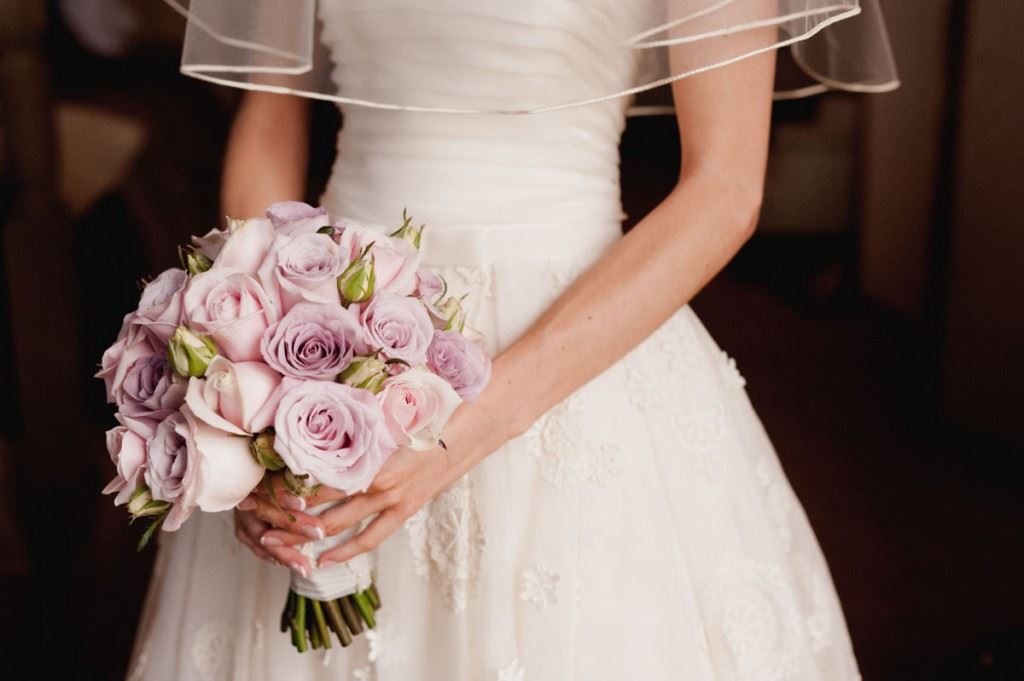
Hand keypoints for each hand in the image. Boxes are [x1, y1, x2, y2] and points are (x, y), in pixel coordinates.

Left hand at [237, 390, 511, 570]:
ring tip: (272, 540)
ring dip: (302, 535)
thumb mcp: (389, 393)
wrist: (480, 417)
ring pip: (336, 525)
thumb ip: (352, 401)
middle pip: (314, 504)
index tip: (253, 481)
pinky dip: (344, 550)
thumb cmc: (435, 398)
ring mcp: (393, 498)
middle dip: (279, 512)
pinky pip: (371, 537)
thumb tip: (311, 391)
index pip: (309, 473)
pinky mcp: (407, 508)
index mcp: (368, 448)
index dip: (278, 482)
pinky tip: (322, 558)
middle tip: (250, 512)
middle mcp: (376, 479)